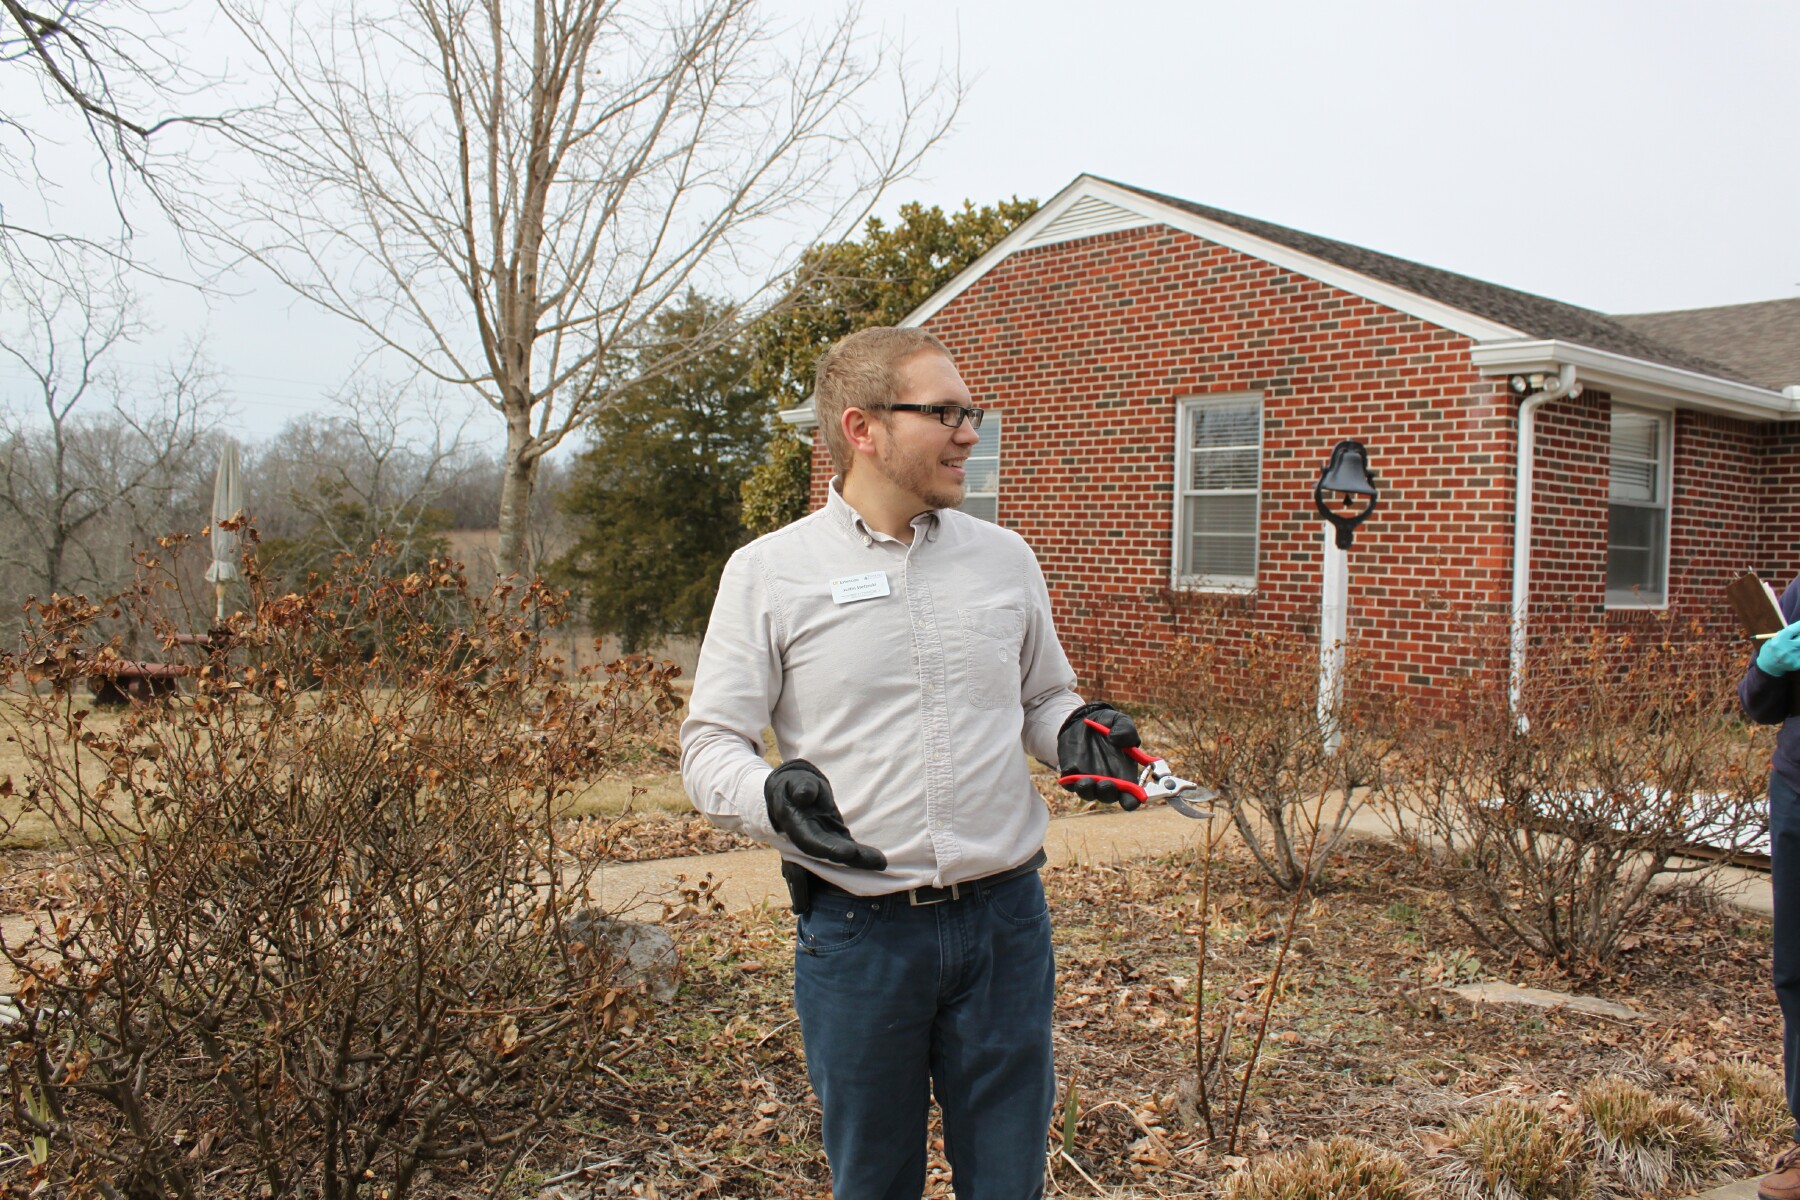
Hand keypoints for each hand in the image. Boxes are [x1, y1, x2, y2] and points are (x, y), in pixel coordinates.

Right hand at [764, 760, 886, 870]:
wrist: (793, 791)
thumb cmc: (793, 784)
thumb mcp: (795, 781)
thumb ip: (802, 787)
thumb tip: (804, 795)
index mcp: (797, 826)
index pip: (813, 842)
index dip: (831, 849)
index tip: (850, 852)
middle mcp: (810, 838)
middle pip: (831, 853)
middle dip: (853, 859)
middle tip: (876, 861)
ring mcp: (823, 840)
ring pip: (842, 854)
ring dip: (861, 860)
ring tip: (881, 863)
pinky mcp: (834, 837)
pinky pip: (849, 848)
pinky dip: (862, 854)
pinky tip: (878, 859)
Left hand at [1057, 702, 1142, 810]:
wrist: (1081, 721)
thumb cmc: (1107, 724)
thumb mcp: (1119, 721)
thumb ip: (1125, 729)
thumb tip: (1117, 740)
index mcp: (1126, 773)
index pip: (1132, 795)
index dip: (1134, 800)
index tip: (1133, 798)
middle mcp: (1109, 781)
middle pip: (1109, 796)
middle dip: (1108, 793)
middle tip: (1107, 783)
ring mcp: (1090, 780)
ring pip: (1089, 793)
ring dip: (1088, 790)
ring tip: (1087, 781)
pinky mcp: (1071, 776)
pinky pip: (1070, 785)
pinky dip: (1071, 783)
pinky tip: (1071, 775)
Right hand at [1760, 622, 1799, 676]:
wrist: (1769, 667)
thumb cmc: (1771, 649)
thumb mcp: (1773, 639)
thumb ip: (1785, 634)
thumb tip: (1798, 628)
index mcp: (1778, 642)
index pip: (1792, 630)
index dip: (1799, 625)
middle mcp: (1786, 650)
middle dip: (1799, 637)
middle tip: (1796, 638)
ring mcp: (1793, 658)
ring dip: (1798, 645)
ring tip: (1792, 648)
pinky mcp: (1798, 664)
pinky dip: (1799, 652)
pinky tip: (1794, 654)